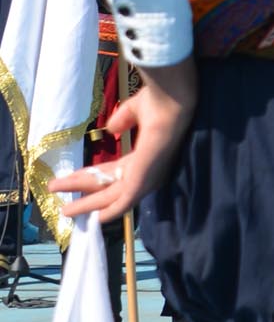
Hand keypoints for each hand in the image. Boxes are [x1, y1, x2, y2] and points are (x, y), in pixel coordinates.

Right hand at [54, 59, 198, 224]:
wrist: (169, 102)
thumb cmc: (157, 103)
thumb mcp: (133, 112)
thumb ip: (121, 121)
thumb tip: (111, 129)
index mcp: (143, 158)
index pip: (111, 173)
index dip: (90, 177)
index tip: (70, 179)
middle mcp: (145, 172)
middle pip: (106, 186)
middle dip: (81, 190)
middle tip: (56, 192)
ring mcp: (144, 178)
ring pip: (110, 197)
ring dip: (86, 204)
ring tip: (64, 210)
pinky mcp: (142, 181)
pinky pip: (124, 202)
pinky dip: (110, 211)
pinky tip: (95, 219)